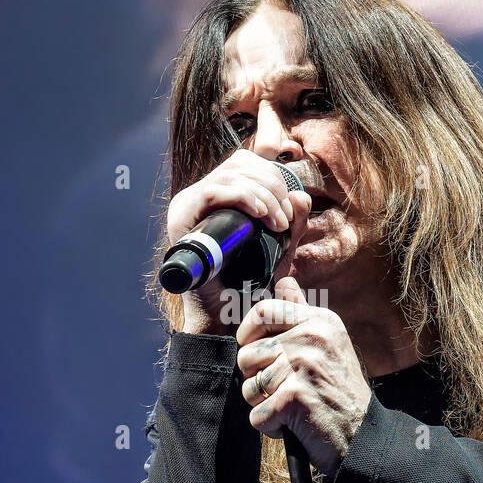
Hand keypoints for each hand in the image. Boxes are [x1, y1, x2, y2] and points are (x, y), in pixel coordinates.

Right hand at [167, 150, 311, 334]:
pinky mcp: (180, 220)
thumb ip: (293, 224)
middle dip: (272, 187)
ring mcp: (186, 207)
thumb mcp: (279, 250)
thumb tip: (301, 195)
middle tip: (285, 220)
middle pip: (238, 166)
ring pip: (229, 176)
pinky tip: (260, 215)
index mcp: (216, 198)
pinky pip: (212, 192)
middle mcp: (197, 198)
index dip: (272, 177)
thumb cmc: (249, 286)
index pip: (244, 165)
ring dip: (262, 196)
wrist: (226, 318)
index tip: (289, 211)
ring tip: (277, 224)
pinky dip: (242, 198)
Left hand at [236, 276, 372, 474]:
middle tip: (284, 390)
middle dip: (257, 379)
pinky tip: (293, 424)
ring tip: (290, 407)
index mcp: (319, 321)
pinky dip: (270, 426)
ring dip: (264, 405)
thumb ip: (301, 312)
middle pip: (247, 354)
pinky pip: (257, 414)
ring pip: (249, 387)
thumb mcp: (328, 343)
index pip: (262, 311)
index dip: (248, 333)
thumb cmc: (340, 392)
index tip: (255, 349)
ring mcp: (303, 366)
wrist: (363, 435)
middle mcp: (312, 338)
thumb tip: (283, 282)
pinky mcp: (294, 397)